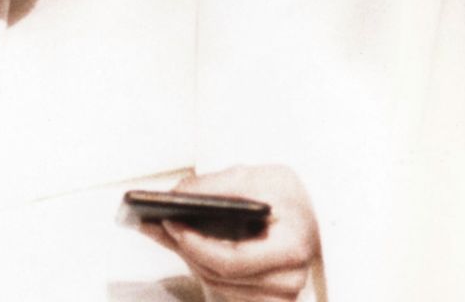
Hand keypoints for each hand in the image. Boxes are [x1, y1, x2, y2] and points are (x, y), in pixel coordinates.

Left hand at [141, 166, 320, 301]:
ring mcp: (280, 294)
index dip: (197, 245)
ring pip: (217, 284)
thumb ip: (215, 185)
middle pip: (219, 275)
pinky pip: (224, 289)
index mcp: (292, 246)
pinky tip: (184, 244)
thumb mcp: (254, 176)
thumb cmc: (285, 192)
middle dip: (184, 248)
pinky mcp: (267, 300)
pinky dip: (202, 265)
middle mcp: (289, 278)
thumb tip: (175, 195)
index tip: (171, 223)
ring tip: (164, 230)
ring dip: (189, 257)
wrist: (309, 208)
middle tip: (155, 224)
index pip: (233, 261)